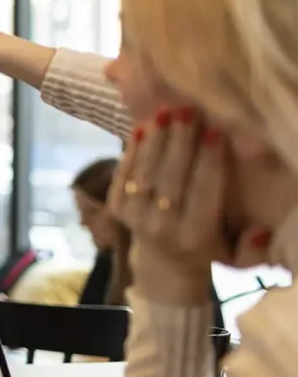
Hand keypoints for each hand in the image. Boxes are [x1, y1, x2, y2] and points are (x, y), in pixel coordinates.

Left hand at [108, 108, 269, 303]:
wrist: (165, 265)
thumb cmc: (209, 247)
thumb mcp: (235, 254)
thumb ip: (251, 245)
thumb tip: (260, 229)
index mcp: (194, 237)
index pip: (203, 193)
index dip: (208, 162)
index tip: (215, 131)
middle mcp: (161, 229)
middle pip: (170, 179)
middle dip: (179, 143)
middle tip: (186, 111)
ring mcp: (135, 218)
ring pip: (145, 174)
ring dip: (155, 141)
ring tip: (164, 112)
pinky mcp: (117, 210)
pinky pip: (122, 176)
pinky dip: (131, 151)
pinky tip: (141, 128)